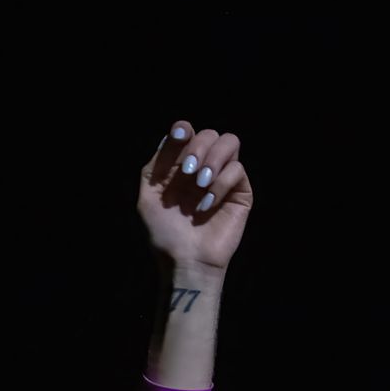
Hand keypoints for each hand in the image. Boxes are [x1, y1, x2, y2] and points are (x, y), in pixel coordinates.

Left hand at [137, 120, 252, 273]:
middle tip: (188, 172)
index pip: (187, 133)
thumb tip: (176, 134)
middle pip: (210, 134)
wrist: (185, 261)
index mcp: (180, 165)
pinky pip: (237, 169)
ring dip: (213, 159)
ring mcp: (222, 177)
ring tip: (200, 184)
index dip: (183, 129)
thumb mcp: (149, 197)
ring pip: (230, 142)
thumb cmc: (164, 233)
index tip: (180, 136)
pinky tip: (206, 206)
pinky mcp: (240, 191)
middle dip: (198, 147)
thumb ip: (157, 165)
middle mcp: (202, 167)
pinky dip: (221, 184)